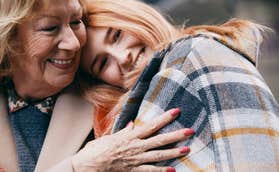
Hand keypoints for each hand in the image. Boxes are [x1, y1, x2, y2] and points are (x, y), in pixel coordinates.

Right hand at [71, 108, 192, 171]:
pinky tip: (173, 170)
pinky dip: (162, 171)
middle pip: (159, 140)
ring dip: (174, 152)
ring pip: (159, 156)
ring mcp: (135, 160)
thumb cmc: (96, 151)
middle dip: (176, 135)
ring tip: (187, 149)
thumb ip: (123, 132)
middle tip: (190, 131)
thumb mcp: (109, 137)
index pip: (151, 125)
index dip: (165, 118)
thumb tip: (132, 125)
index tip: (176, 112)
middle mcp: (135, 147)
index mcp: (130, 137)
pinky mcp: (133, 171)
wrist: (88, 166)